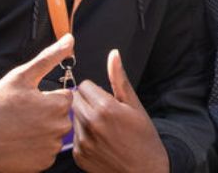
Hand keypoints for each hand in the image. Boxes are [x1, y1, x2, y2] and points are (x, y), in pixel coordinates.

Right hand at [0, 34, 75, 172]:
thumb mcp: (21, 76)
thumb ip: (49, 58)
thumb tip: (69, 39)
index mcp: (57, 106)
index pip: (66, 98)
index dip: (48, 97)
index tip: (31, 101)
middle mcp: (59, 129)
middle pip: (63, 116)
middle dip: (48, 114)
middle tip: (24, 115)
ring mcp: (51, 148)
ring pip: (55, 134)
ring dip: (44, 131)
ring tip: (21, 128)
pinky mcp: (43, 163)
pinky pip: (47, 151)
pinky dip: (38, 148)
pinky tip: (22, 142)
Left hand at [71, 49, 168, 172]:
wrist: (144, 171)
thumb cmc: (143, 138)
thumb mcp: (135, 105)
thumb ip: (119, 79)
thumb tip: (113, 55)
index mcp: (105, 108)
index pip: (84, 85)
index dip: (96, 90)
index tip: (106, 98)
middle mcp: (91, 124)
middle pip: (75, 100)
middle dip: (87, 102)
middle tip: (104, 112)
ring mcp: (83, 141)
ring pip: (73, 118)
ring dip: (84, 119)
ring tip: (104, 128)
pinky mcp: (79, 155)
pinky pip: (74, 136)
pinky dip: (84, 136)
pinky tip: (100, 141)